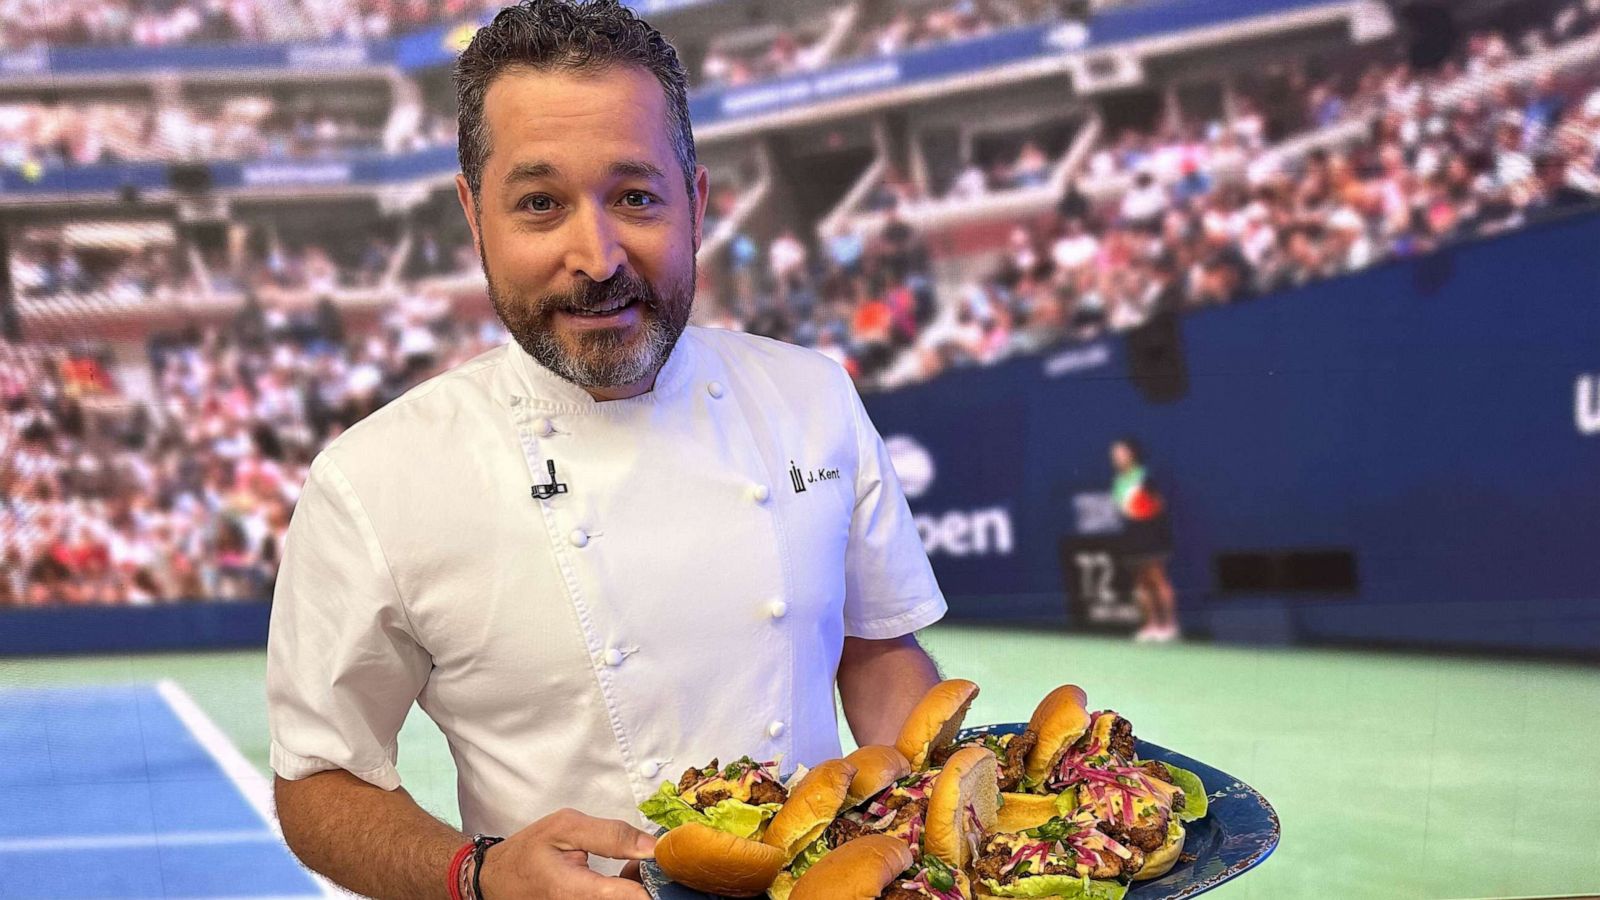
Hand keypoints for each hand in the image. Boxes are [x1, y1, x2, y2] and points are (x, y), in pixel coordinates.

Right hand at [477, 808, 654, 898]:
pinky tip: (624, 876)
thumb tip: (653, 845)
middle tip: (650, 859)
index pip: (635, 899)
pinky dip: (627, 891)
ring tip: (632, 865)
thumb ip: (611, 834)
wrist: (498, 881)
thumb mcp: (565, 828)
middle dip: (651, 881)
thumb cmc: (527, 853)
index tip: (669, 862)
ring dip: (639, 886)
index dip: (658, 879)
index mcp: (576, 892)